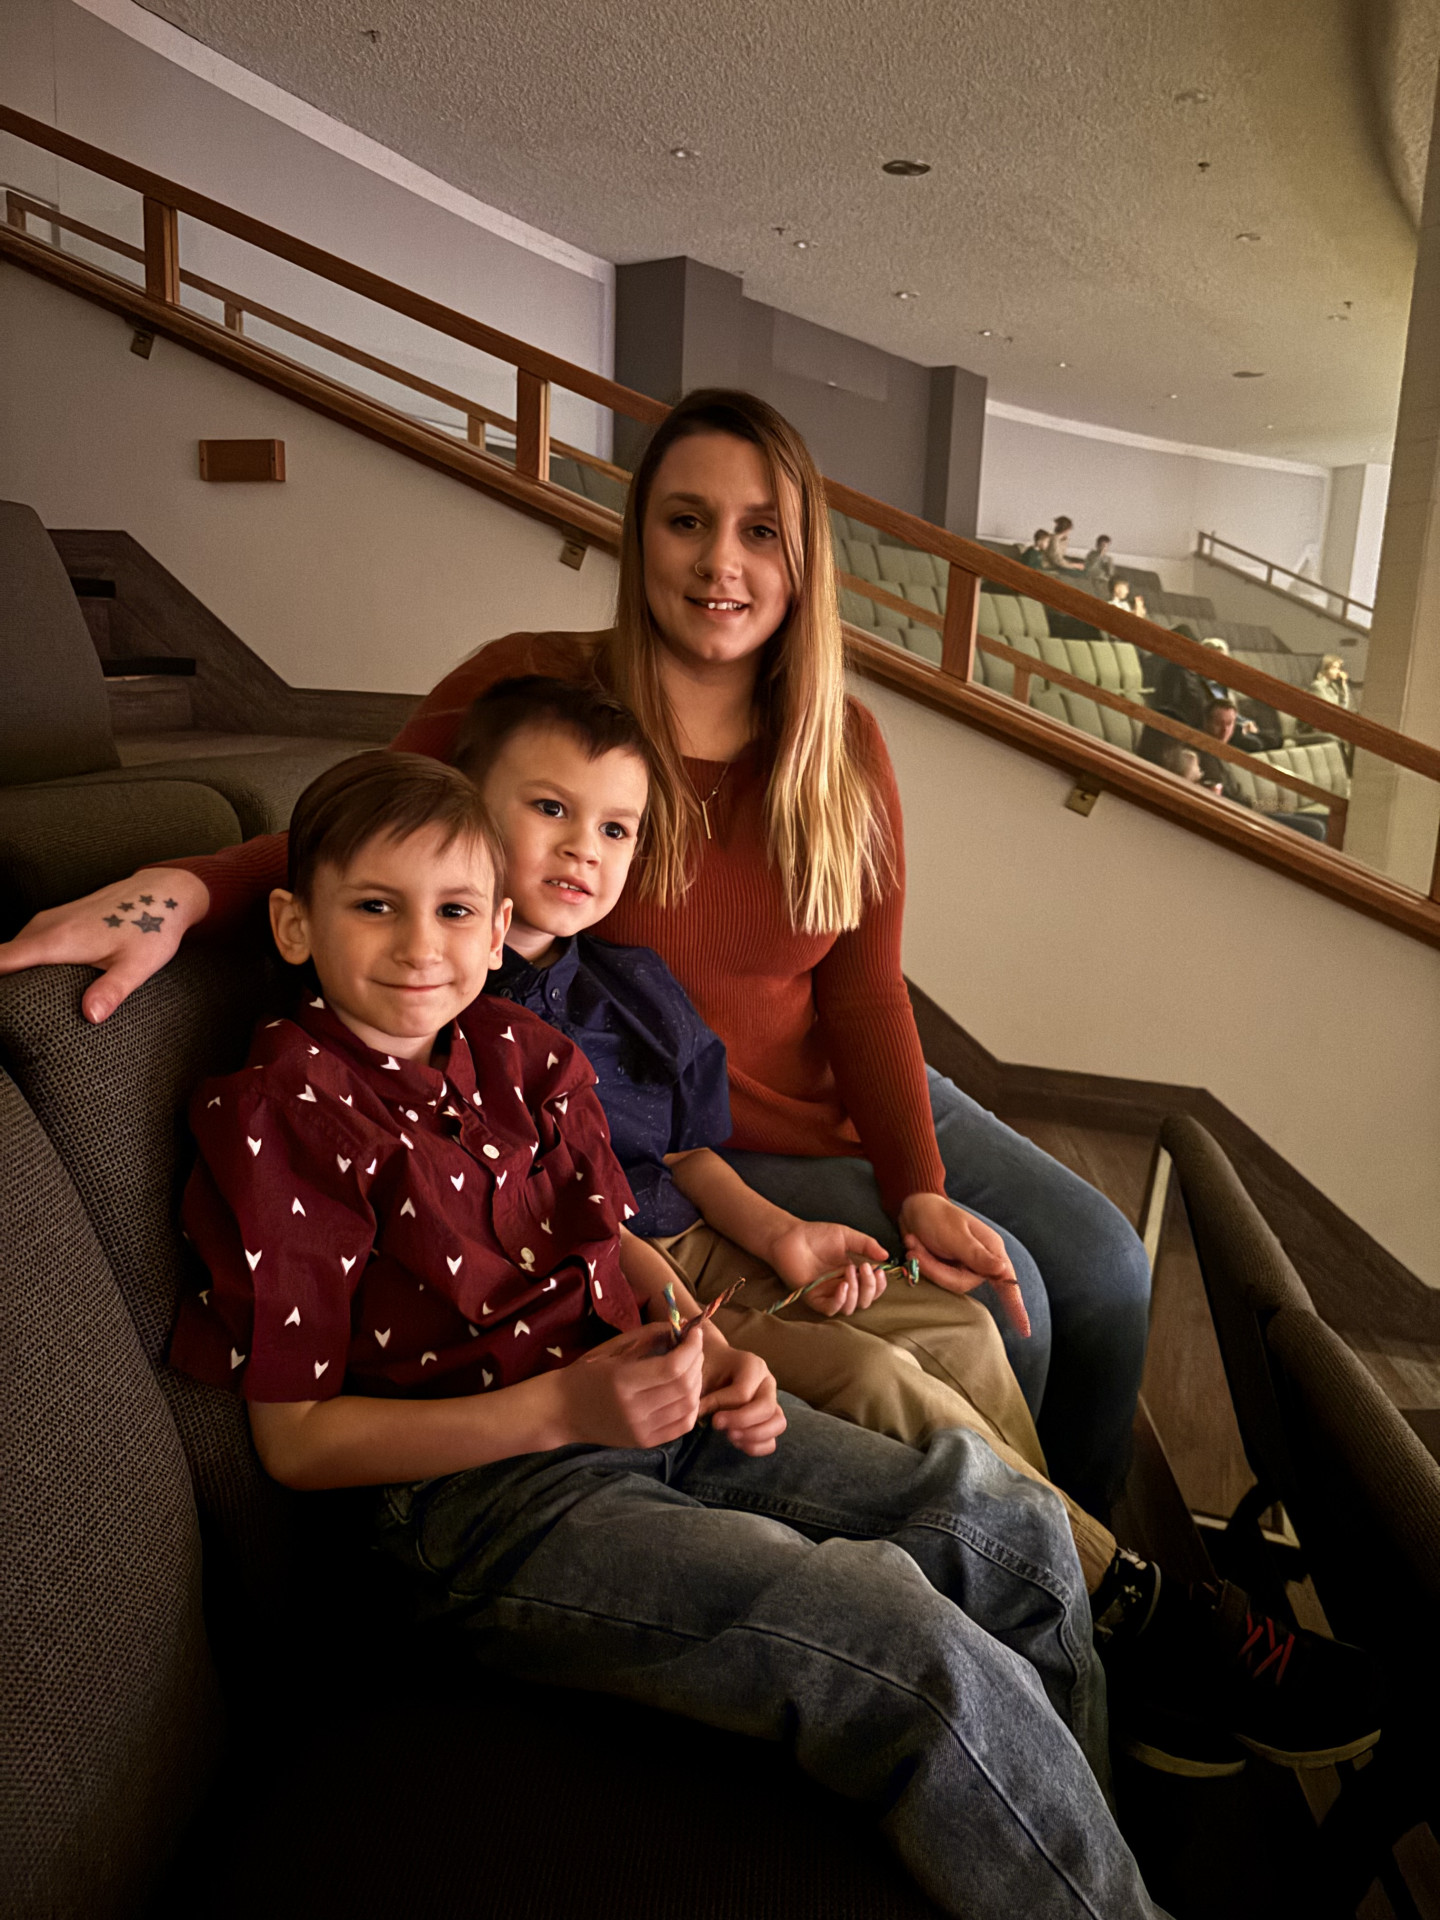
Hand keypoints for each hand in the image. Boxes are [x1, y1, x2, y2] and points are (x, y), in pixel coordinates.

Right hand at [0, 867, 208, 1022]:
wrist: (164, 892)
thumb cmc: (152, 926)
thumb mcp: (137, 965)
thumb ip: (112, 990)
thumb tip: (90, 1017)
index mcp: (57, 939)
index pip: (2, 960)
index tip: (1, 1005)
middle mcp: (46, 925)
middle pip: (3, 958)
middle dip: (4, 984)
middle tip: (15, 1015)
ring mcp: (50, 919)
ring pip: (14, 949)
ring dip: (13, 972)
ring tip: (22, 1001)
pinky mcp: (58, 919)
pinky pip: (27, 942)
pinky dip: (25, 960)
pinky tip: (38, 980)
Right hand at [561, 1322, 702, 1447]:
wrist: (562, 1410)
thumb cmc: (586, 1373)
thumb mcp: (614, 1347)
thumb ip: (650, 1335)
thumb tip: (685, 1326)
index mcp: (623, 1381)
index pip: (672, 1367)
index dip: (691, 1348)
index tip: (695, 1332)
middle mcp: (634, 1409)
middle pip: (684, 1386)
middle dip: (696, 1361)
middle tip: (694, 1346)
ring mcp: (641, 1430)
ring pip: (688, 1406)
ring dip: (698, 1382)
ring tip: (691, 1366)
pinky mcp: (645, 1443)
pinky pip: (683, 1425)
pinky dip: (693, 1405)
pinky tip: (687, 1390)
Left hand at [697, 1326, 785, 1455]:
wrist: (713, 1365)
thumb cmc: (707, 1368)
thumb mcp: (700, 1375)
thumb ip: (700, 1394)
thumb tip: (695, 1418)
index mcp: (752, 1365)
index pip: (742, 1393)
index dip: (721, 1406)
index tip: (703, 1411)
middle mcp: (767, 1382)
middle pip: (767, 1408)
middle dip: (741, 1422)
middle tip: (717, 1425)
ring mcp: (772, 1401)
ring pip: (778, 1424)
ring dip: (753, 1436)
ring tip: (730, 1435)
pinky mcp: (769, 1420)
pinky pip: (772, 1440)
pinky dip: (756, 1447)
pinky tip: (736, 1441)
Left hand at [764, 1218, 890, 1316]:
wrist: (791, 1236)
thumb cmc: (817, 1235)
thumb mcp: (847, 1236)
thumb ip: (867, 1245)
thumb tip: (887, 1256)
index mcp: (852, 1275)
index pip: (872, 1289)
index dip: (879, 1284)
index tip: (880, 1270)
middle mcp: (842, 1287)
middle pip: (864, 1301)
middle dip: (870, 1287)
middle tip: (866, 1269)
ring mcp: (828, 1294)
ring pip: (850, 1308)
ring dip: (856, 1292)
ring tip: (850, 1271)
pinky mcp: (814, 1298)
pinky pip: (831, 1309)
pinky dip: (840, 1300)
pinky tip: (843, 1285)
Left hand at [896, 1191, 1031, 1338]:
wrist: (913, 1205)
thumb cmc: (938, 1215)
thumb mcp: (956, 1235)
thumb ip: (978, 1256)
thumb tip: (1004, 1271)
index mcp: (991, 1250)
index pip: (1007, 1282)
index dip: (1016, 1308)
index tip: (1026, 1332)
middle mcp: (980, 1260)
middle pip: (962, 1284)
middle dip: (935, 1268)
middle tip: (916, 1249)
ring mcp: (963, 1265)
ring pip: (946, 1282)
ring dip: (925, 1264)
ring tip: (914, 1245)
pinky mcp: (947, 1268)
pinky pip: (936, 1278)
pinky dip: (921, 1263)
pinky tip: (914, 1247)